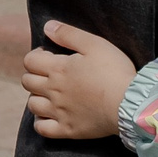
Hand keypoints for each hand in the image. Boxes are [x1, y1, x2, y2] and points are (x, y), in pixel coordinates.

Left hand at [21, 20, 141, 137]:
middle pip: (28, 82)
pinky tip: (49, 115)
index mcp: (58, 69)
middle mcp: (53, 91)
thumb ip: (69, 34)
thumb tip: (47, 27)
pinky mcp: (67, 129)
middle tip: (50, 73)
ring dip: (37, 96)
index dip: (36, 55)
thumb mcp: (95, 44)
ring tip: (50, 93)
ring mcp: (58, 112)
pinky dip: (40, 122)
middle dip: (34, 74)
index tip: (49, 55)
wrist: (129, 103)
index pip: (30, 61)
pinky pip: (42, 129)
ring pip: (32, 105)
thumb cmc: (114, 71)